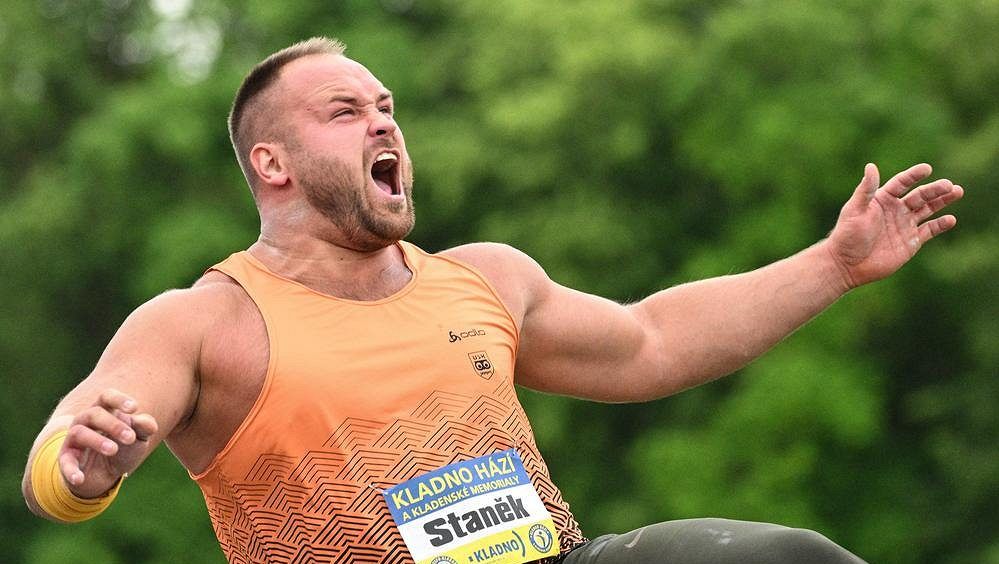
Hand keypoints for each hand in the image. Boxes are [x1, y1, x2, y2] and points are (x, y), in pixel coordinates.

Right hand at [58, 389, 157, 497]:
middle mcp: (85, 421)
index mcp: (105, 410)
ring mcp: (74, 439)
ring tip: (113, 450)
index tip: (134, 408)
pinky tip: (80, 478)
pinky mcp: (66, 459)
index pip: (107, 397)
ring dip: (97, 441)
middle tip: (130, 437)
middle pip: (94, 413)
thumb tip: (149, 424)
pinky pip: (65, 462)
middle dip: (113, 425)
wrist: (106, 474)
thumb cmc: (124, 447)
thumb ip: (144, 427)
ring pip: (79, 433)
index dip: (119, 399)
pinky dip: (71, 470)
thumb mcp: (138, 437)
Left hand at [826, 163, 962, 288]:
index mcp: (882, 199)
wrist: (847, 264)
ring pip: (928, 210)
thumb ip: (866, 190)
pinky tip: (950, 219)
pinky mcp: (911, 242)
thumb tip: (871, 166)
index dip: (914, 175)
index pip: (902, 183)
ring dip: (942, 201)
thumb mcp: (855, 210)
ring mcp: (905, 225)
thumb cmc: (847, 235)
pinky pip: (930, 230)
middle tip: (949, 185)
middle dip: (935, 190)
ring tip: (957, 192)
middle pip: (920, 196)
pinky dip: (941, 225)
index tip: (927, 169)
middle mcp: (896, 210)